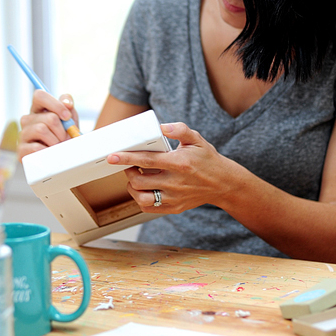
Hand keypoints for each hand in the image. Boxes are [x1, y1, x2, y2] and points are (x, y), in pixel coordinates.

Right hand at [17, 90, 79, 159]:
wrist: (61, 158)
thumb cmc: (63, 136)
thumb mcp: (69, 119)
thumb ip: (68, 107)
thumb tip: (67, 104)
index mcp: (37, 110)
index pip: (39, 96)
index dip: (55, 104)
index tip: (67, 116)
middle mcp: (27, 120)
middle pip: (48, 117)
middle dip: (62, 130)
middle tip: (65, 138)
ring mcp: (23, 135)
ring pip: (41, 130)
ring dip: (56, 140)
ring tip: (57, 146)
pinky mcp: (21, 150)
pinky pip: (36, 147)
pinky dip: (48, 151)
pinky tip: (49, 153)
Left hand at [107, 122, 234, 212]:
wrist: (223, 184)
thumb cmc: (207, 160)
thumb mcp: (196, 140)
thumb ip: (180, 130)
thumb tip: (162, 127)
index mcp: (179, 163)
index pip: (146, 160)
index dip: (127, 158)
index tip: (112, 157)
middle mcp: (175, 182)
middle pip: (139, 181)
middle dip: (128, 172)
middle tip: (130, 166)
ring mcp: (174, 197)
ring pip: (142, 198)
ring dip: (133, 188)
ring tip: (135, 179)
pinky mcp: (175, 207)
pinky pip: (150, 208)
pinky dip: (141, 200)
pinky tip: (145, 190)